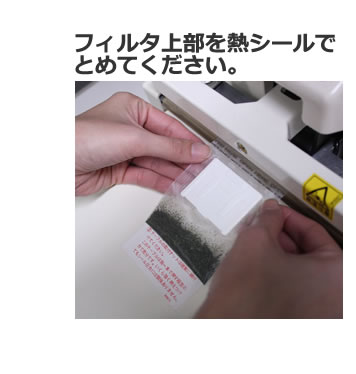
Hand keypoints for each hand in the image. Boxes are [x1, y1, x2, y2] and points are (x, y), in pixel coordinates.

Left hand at [75, 92, 209, 194]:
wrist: (56, 163)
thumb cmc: (83, 137)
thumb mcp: (135, 137)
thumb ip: (169, 146)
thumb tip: (194, 150)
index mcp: (132, 109)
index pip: (169, 126)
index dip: (187, 140)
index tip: (203, 152)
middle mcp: (129, 129)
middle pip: (164, 146)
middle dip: (182, 159)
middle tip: (201, 169)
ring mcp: (125, 151)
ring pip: (156, 163)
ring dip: (174, 172)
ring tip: (192, 180)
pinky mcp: (120, 170)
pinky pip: (146, 175)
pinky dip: (160, 181)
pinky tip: (174, 185)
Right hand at [196, 199, 342, 318]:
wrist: (225, 329)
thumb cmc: (247, 290)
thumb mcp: (257, 241)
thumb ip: (269, 218)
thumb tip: (271, 209)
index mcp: (336, 275)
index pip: (316, 233)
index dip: (290, 217)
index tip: (275, 212)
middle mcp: (334, 297)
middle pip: (310, 252)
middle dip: (284, 236)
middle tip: (264, 225)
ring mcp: (317, 313)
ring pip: (301, 271)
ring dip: (279, 253)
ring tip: (257, 243)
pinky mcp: (299, 320)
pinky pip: (293, 288)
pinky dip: (278, 273)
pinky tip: (257, 264)